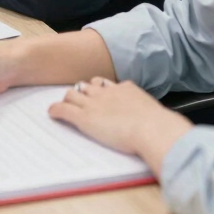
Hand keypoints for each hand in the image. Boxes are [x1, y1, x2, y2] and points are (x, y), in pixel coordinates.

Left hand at [48, 78, 192, 172]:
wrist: (152, 129)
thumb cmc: (159, 126)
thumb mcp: (155, 113)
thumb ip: (150, 113)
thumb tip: (161, 122)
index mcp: (124, 88)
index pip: (106, 83)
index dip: (99, 88)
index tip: (97, 92)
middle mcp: (106, 92)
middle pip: (87, 85)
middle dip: (82, 91)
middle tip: (79, 99)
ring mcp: (93, 103)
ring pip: (72, 94)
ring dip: (68, 99)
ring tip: (66, 105)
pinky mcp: (84, 117)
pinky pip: (64, 109)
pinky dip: (56, 109)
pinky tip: (52, 112)